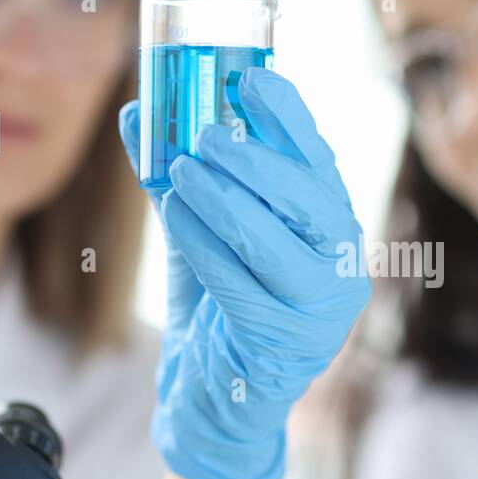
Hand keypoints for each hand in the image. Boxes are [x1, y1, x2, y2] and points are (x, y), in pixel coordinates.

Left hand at [119, 67, 369, 478]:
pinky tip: (176, 214)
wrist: (218, 397)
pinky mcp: (289, 343)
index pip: (319, 162)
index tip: (252, 81)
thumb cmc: (218, 305)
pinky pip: (243, 284)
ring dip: (224, 200)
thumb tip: (137, 113)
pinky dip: (206, 243)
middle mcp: (341, 262)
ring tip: (181, 169)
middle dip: (255, 160)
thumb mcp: (201, 231)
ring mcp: (322, 307)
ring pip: (277, 242)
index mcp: (330, 226)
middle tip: (206, 132)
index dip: (290, 118)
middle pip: (310, 200)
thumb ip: (176, 177)